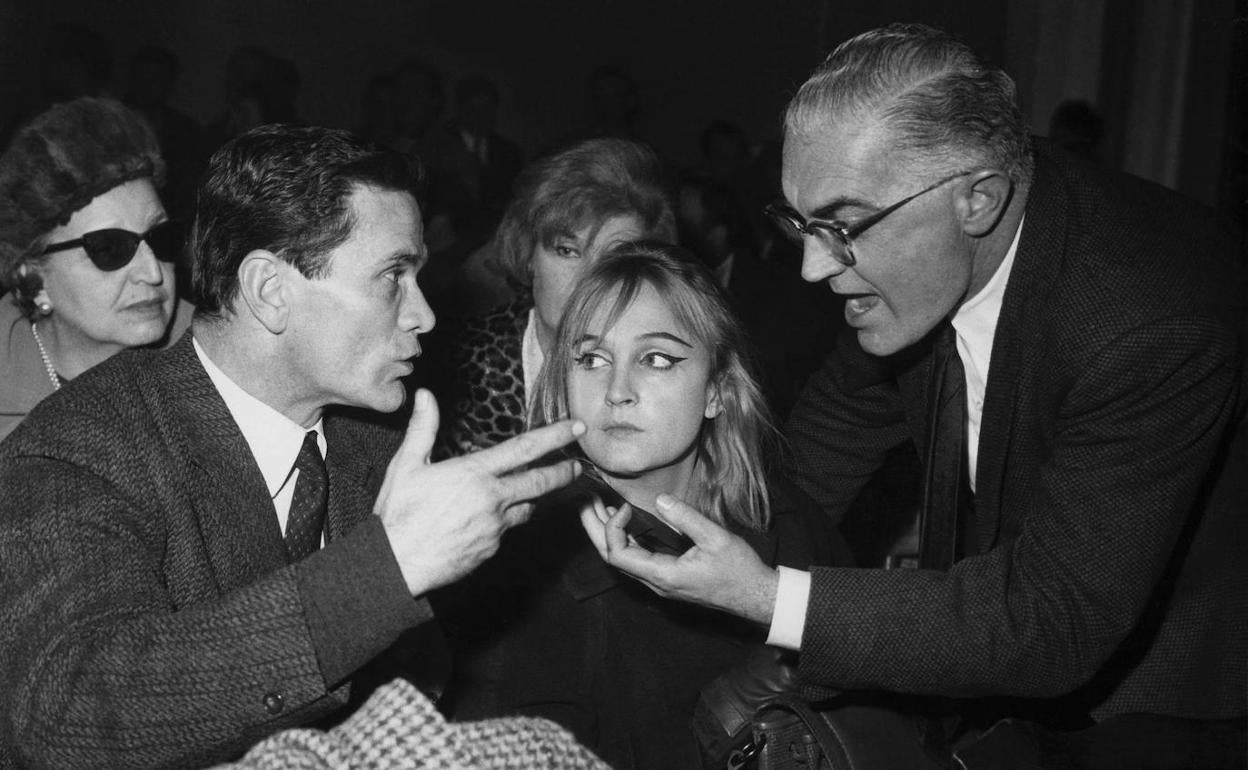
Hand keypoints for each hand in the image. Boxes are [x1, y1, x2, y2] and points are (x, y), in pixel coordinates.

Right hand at [376, 389, 583, 594]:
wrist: (396, 565)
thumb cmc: (398, 514)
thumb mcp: (406, 466)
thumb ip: (422, 429)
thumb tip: (425, 396)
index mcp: (474, 474)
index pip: (524, 449)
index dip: (555, 436)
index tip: (576, 428)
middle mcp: (492, 499)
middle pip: (540, 482)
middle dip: (563, 472)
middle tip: (577, 465)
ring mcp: (495, 527)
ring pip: (526, 508)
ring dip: (535, 498)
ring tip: (538, 489)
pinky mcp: (491, 549)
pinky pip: (506, 530)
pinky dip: (506, 520)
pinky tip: (494, 517)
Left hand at [580, 493, 778, 625]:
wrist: (755, 596)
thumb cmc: (739, 570)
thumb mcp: (717, 538)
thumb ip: (686, 518)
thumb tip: (660, 499)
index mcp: (663, 575)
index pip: (618, 555)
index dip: (613, 528)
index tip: (625, 506)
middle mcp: (656, 582)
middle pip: (612, 558)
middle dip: (595, 529)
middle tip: (585, 502)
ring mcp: (660, 582)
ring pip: (622, 560)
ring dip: (608, 534)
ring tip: (598, 508)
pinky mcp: (666, 578)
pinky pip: (636, 561)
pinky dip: (625, 540)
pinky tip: (625, 523)